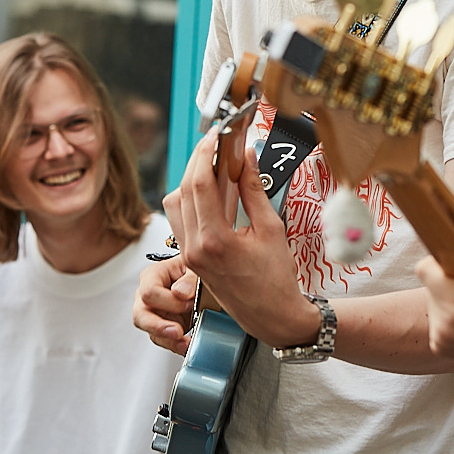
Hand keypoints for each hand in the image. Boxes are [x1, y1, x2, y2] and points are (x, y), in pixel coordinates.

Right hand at [133, 257, 197, 354]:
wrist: (201, 281)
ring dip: (169, 340)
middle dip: (159, 326)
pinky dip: (176, 345)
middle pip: (140, 315)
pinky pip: (163, 340)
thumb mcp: (195, 268)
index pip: (150, 292)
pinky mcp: (162, 327)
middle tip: (178, 332)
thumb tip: (181, 292)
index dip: (170, 301)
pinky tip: (187, 345)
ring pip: (151, 332)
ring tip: (185, 343)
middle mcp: (147, 296)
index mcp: (152, 276)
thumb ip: (190, 279)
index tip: (191, 303)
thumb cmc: (193, 270)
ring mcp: (152, 313)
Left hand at [164, 140, 316, 348]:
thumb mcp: (272, 229)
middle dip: (197, 161)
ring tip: (215, 166)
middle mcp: (194, 248)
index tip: (217, 136)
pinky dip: (192, 199)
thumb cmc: (277, 280)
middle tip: (216, 144)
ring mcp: (189, 255)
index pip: (199, 184)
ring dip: (191, 180)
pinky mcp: (190, 259)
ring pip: (176, 204)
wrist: (272, 317)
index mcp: (214, 241)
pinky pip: (182, 220)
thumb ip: (255, 190)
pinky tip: (213, 191)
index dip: (206, 154)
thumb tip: (247, 157)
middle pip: (183, 190)